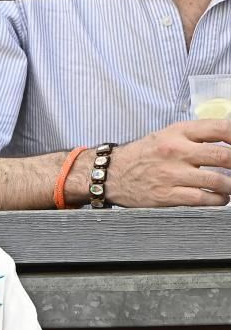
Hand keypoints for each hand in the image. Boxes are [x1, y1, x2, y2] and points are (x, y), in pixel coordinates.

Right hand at [102, 120, 230, 207]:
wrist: (110, 174)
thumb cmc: (142, 155)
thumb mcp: (168, 135)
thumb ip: (196, 135)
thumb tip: (227, 141)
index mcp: (179, 132)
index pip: (221, 129)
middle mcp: (176, 152)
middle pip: (224, 157)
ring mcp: (172, 174)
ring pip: (217, 181)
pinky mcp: (166, 195)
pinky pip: (201, 199)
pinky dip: (217, 200)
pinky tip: (220, 198)